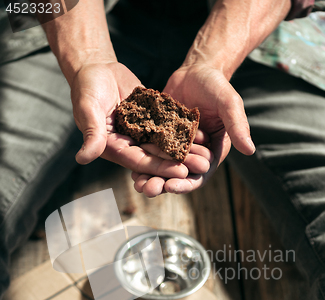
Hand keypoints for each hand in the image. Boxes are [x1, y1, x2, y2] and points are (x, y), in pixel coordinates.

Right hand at [71, 62, 205, 183]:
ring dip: (185, 151)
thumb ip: (92, 134)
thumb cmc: (86, 87)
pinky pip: (170, 127)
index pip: (139, 161)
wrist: (97, 67)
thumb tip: (83, 158)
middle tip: (202, 167)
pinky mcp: (152, 120)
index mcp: (114, 147)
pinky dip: (184, 131)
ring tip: (206, 154)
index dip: (160, 168)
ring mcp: (142, 133)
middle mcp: (130, 144)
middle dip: (179, 163)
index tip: (181, 172)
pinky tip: (202, 134)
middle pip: (157, 157)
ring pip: (166, 145)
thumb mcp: (88, 109)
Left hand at [132, 63, 254, 195]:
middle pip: (178, 176)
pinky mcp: (161, 138)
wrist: (195, 70)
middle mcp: (193, 154)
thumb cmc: (216, 85)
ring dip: (150, 178)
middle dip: (163, 184)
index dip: (186, 183)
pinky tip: (128, 167)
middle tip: (148, 190)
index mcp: (212, 152)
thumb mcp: (228, 103)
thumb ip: (237, 125)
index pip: (199, 174)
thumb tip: (250, 150)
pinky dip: (140, 161)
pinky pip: (150, 153)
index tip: (172, 187)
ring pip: (162, 168)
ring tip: (137, 185)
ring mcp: (175, 148)